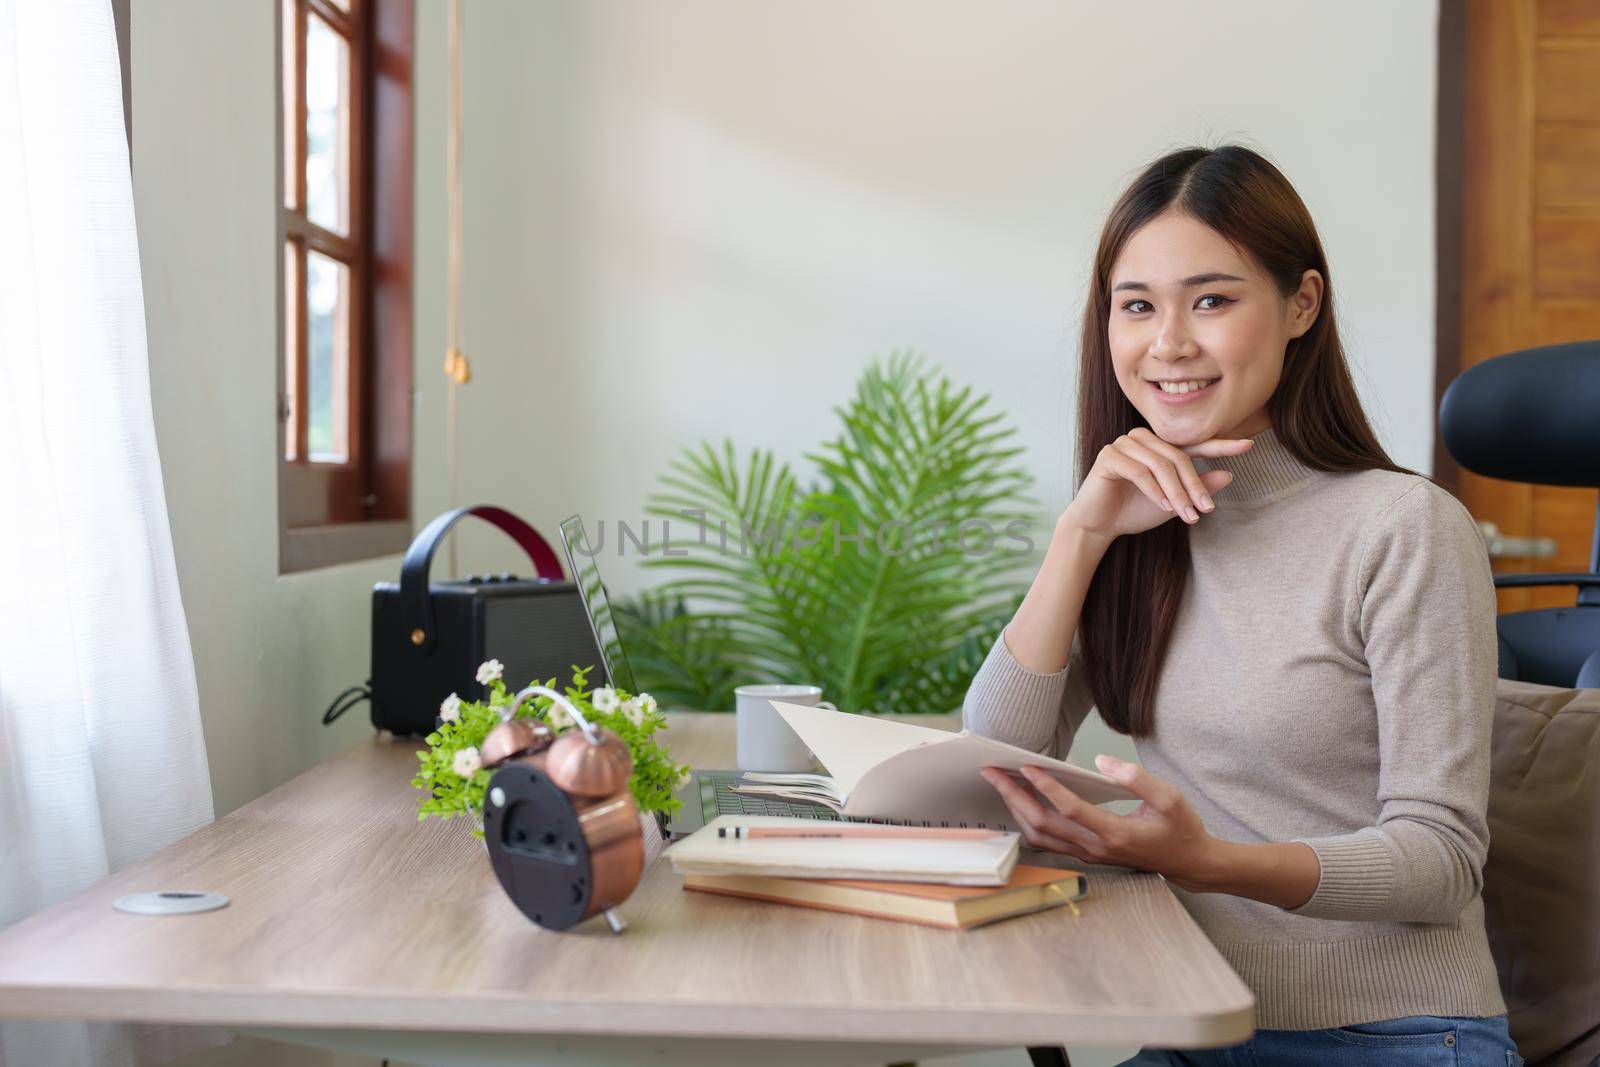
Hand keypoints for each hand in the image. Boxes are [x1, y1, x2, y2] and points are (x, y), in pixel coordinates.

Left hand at [979, 755, 1216, 891]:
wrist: (1188, 862)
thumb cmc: (1181, 828)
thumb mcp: (1170, 798)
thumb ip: (1136, 778)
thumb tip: (1101, 762)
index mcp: (1116, 833)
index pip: (1070, 809)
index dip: (1046, 787)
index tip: (1027, 766)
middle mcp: (1097, 848)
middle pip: (1044, 824)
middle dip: (1014, 797)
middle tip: (992, 772)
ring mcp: (1089, 854)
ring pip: (1040, 837)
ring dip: (1016, 810)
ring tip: (1000, 784)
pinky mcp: (1087, 854)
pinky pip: (1048, 842)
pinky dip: (1028, 822)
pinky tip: (1021, 803)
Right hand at [1060, 427, 1253, 541]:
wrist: (1098, 526)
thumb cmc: (1133, 511)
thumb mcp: (1173, 503)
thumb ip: (1197, 489)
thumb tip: (1229, 476)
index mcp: (1159, 447)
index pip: (1193, 445)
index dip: (1221, 446)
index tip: (1248, 445)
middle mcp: (1142, 439)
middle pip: (1178, 457)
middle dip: (1194, 486)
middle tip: (1206, 510)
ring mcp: (1124, 444)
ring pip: (1161, 465)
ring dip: (1176, 492)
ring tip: (1185, 515)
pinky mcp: (1109, 456)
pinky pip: (1139, 471)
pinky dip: (1154, 490)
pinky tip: (1162, 506)